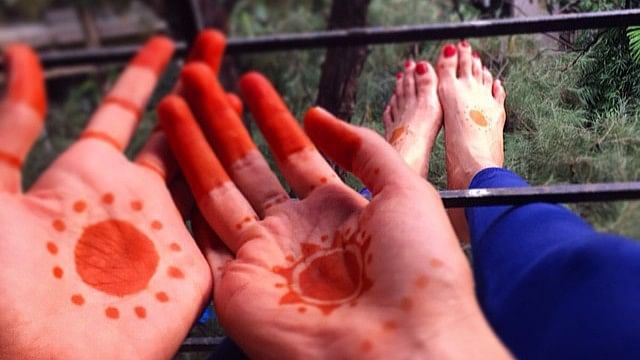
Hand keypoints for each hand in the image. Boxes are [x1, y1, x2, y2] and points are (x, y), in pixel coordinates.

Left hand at [0, 33, 225, 358]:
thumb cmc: (2, 286)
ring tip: (241, 89)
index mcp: (84, 177)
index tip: (165, 45)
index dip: (143, 76)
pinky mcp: (192, 269)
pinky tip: (255, 152)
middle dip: (195, 87)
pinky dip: (239, 184)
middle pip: (173, 131)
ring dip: (223, 126)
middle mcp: (130, 201)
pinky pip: (222, 218)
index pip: (123, 112)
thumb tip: (24, 57)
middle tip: (215, 46)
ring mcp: (166, 233)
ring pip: (205, 165)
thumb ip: (14, 125)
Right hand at [159, 66, 509, 358]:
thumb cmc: (418, 272)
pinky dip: (185, 203)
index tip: (250, 84)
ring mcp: (264, 261)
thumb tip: (318, 115)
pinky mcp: (237, 291)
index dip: (271, 117)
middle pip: (249, 167)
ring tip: (174, 103)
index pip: (294, 154)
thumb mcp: (405, 192)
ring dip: (194, 148)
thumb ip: (363, 149)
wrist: (404, 348)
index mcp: (336, 213)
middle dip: (223, 122)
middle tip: (200, 80)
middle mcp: (295, 234)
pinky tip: (167, 162)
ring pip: (218, 192)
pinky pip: (203, 241)